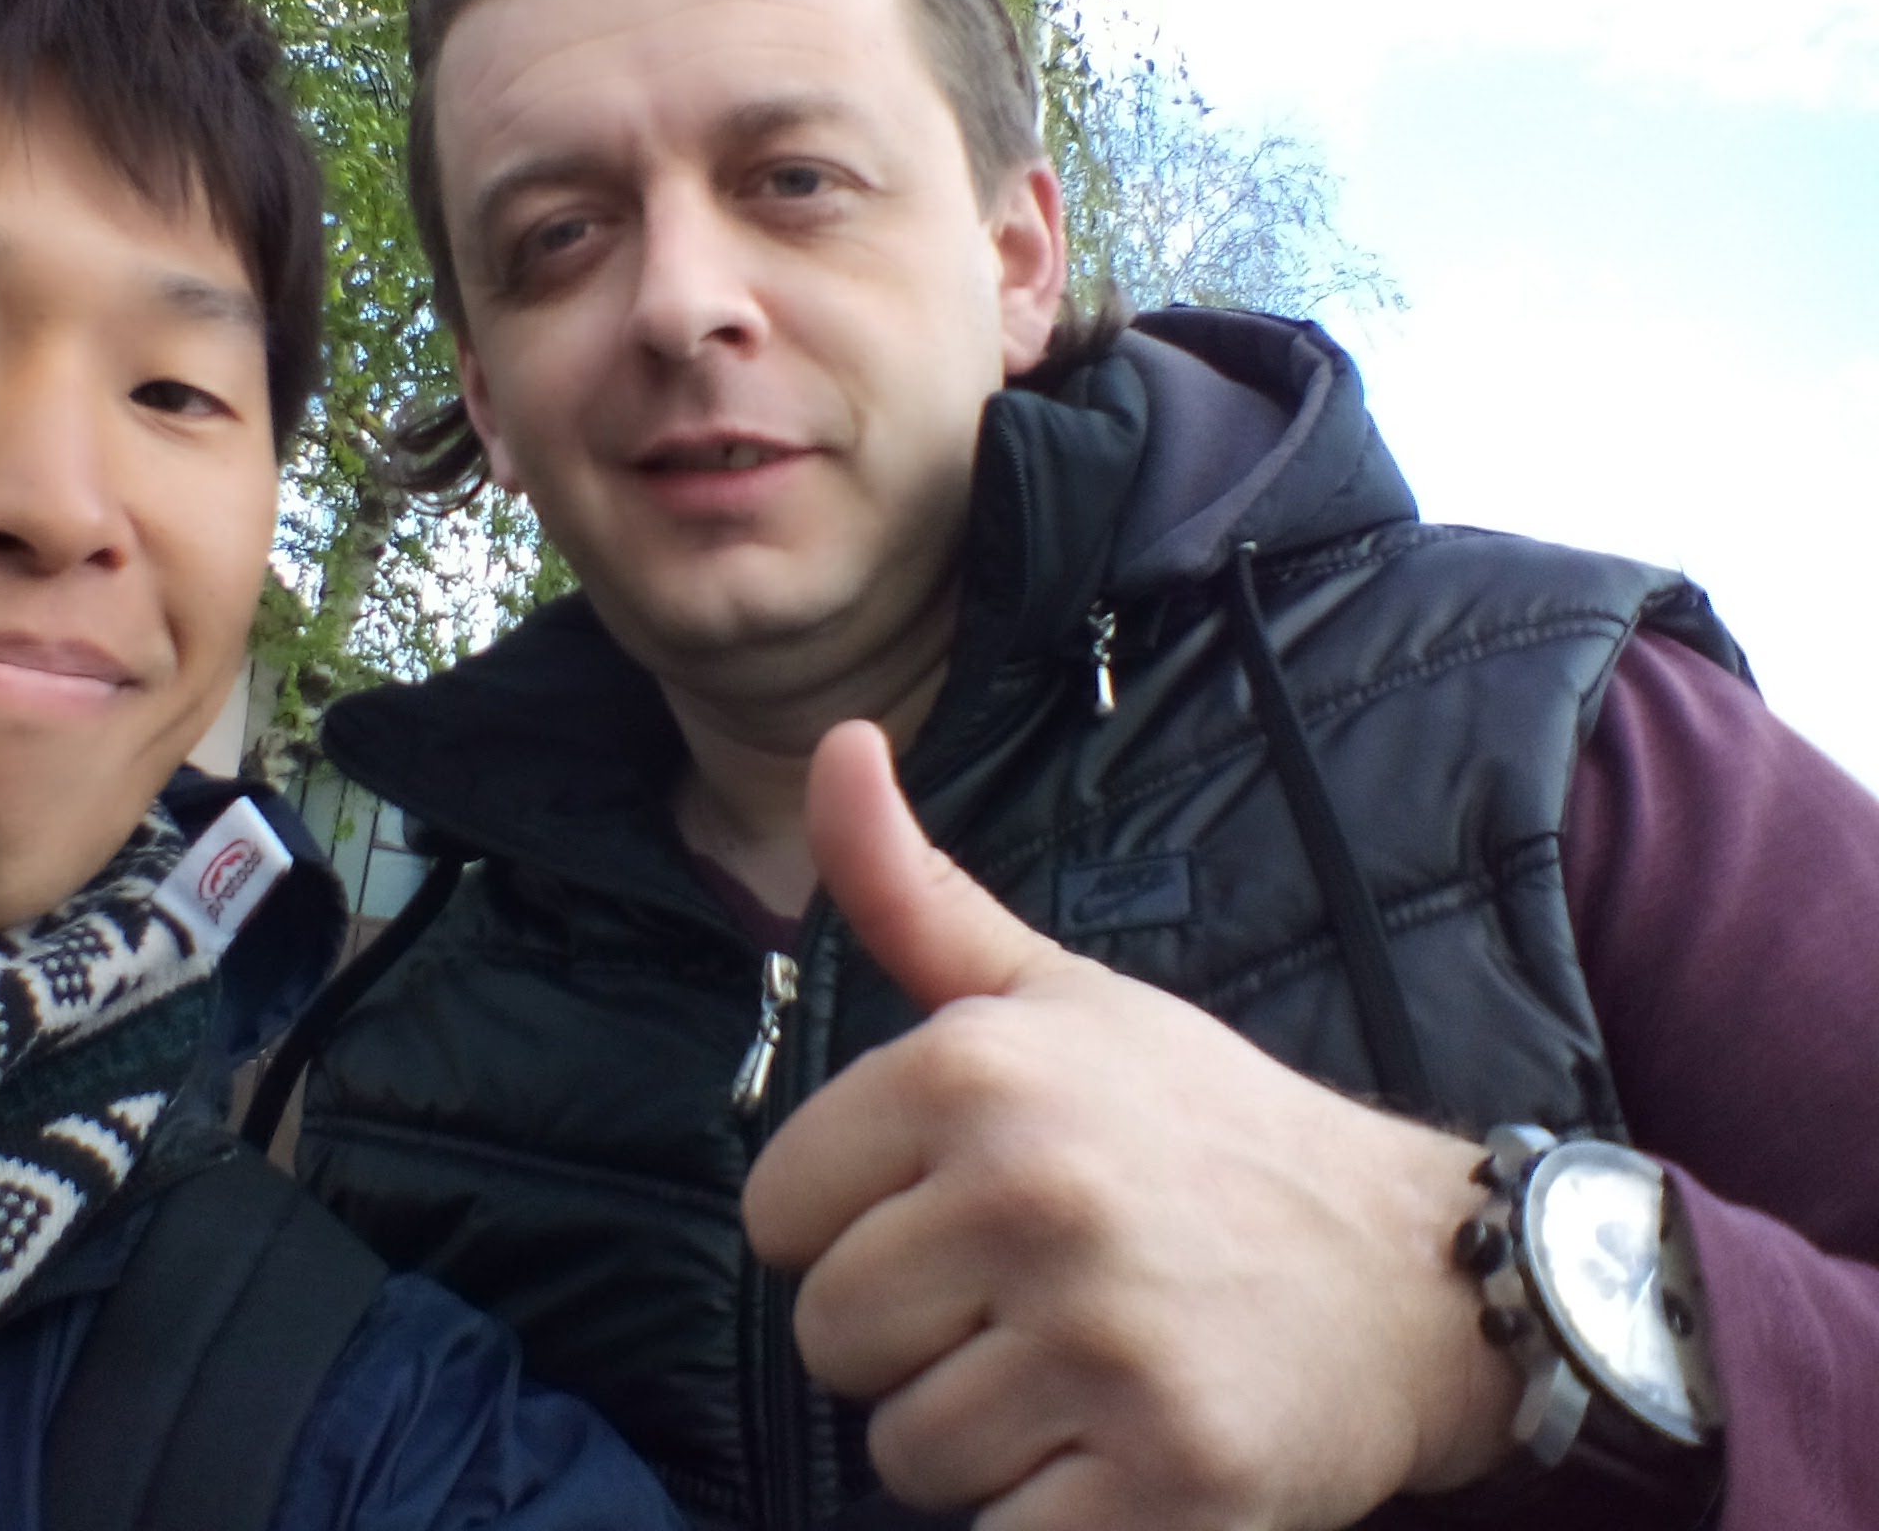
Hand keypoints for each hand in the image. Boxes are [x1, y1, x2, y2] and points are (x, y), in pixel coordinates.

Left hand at [739, 722, 1520, 1530]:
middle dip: (917, 1341)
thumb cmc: (1204, 1132)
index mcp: (971, 1074)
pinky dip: (1052, 1521)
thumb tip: (838, 743)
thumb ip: (913, 892)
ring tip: (1094, 1368)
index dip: (857, 1230)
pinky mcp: (1166, 1480)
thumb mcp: (1058, 995)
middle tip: (1044, 1299)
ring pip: (906, 1451)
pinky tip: (1128, 1452)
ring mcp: (1101, 1342)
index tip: (964, 1215)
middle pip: (830, 1341)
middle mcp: (1028, 1195)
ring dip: (987, 1437)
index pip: (775, 1218)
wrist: (1421, 1276)